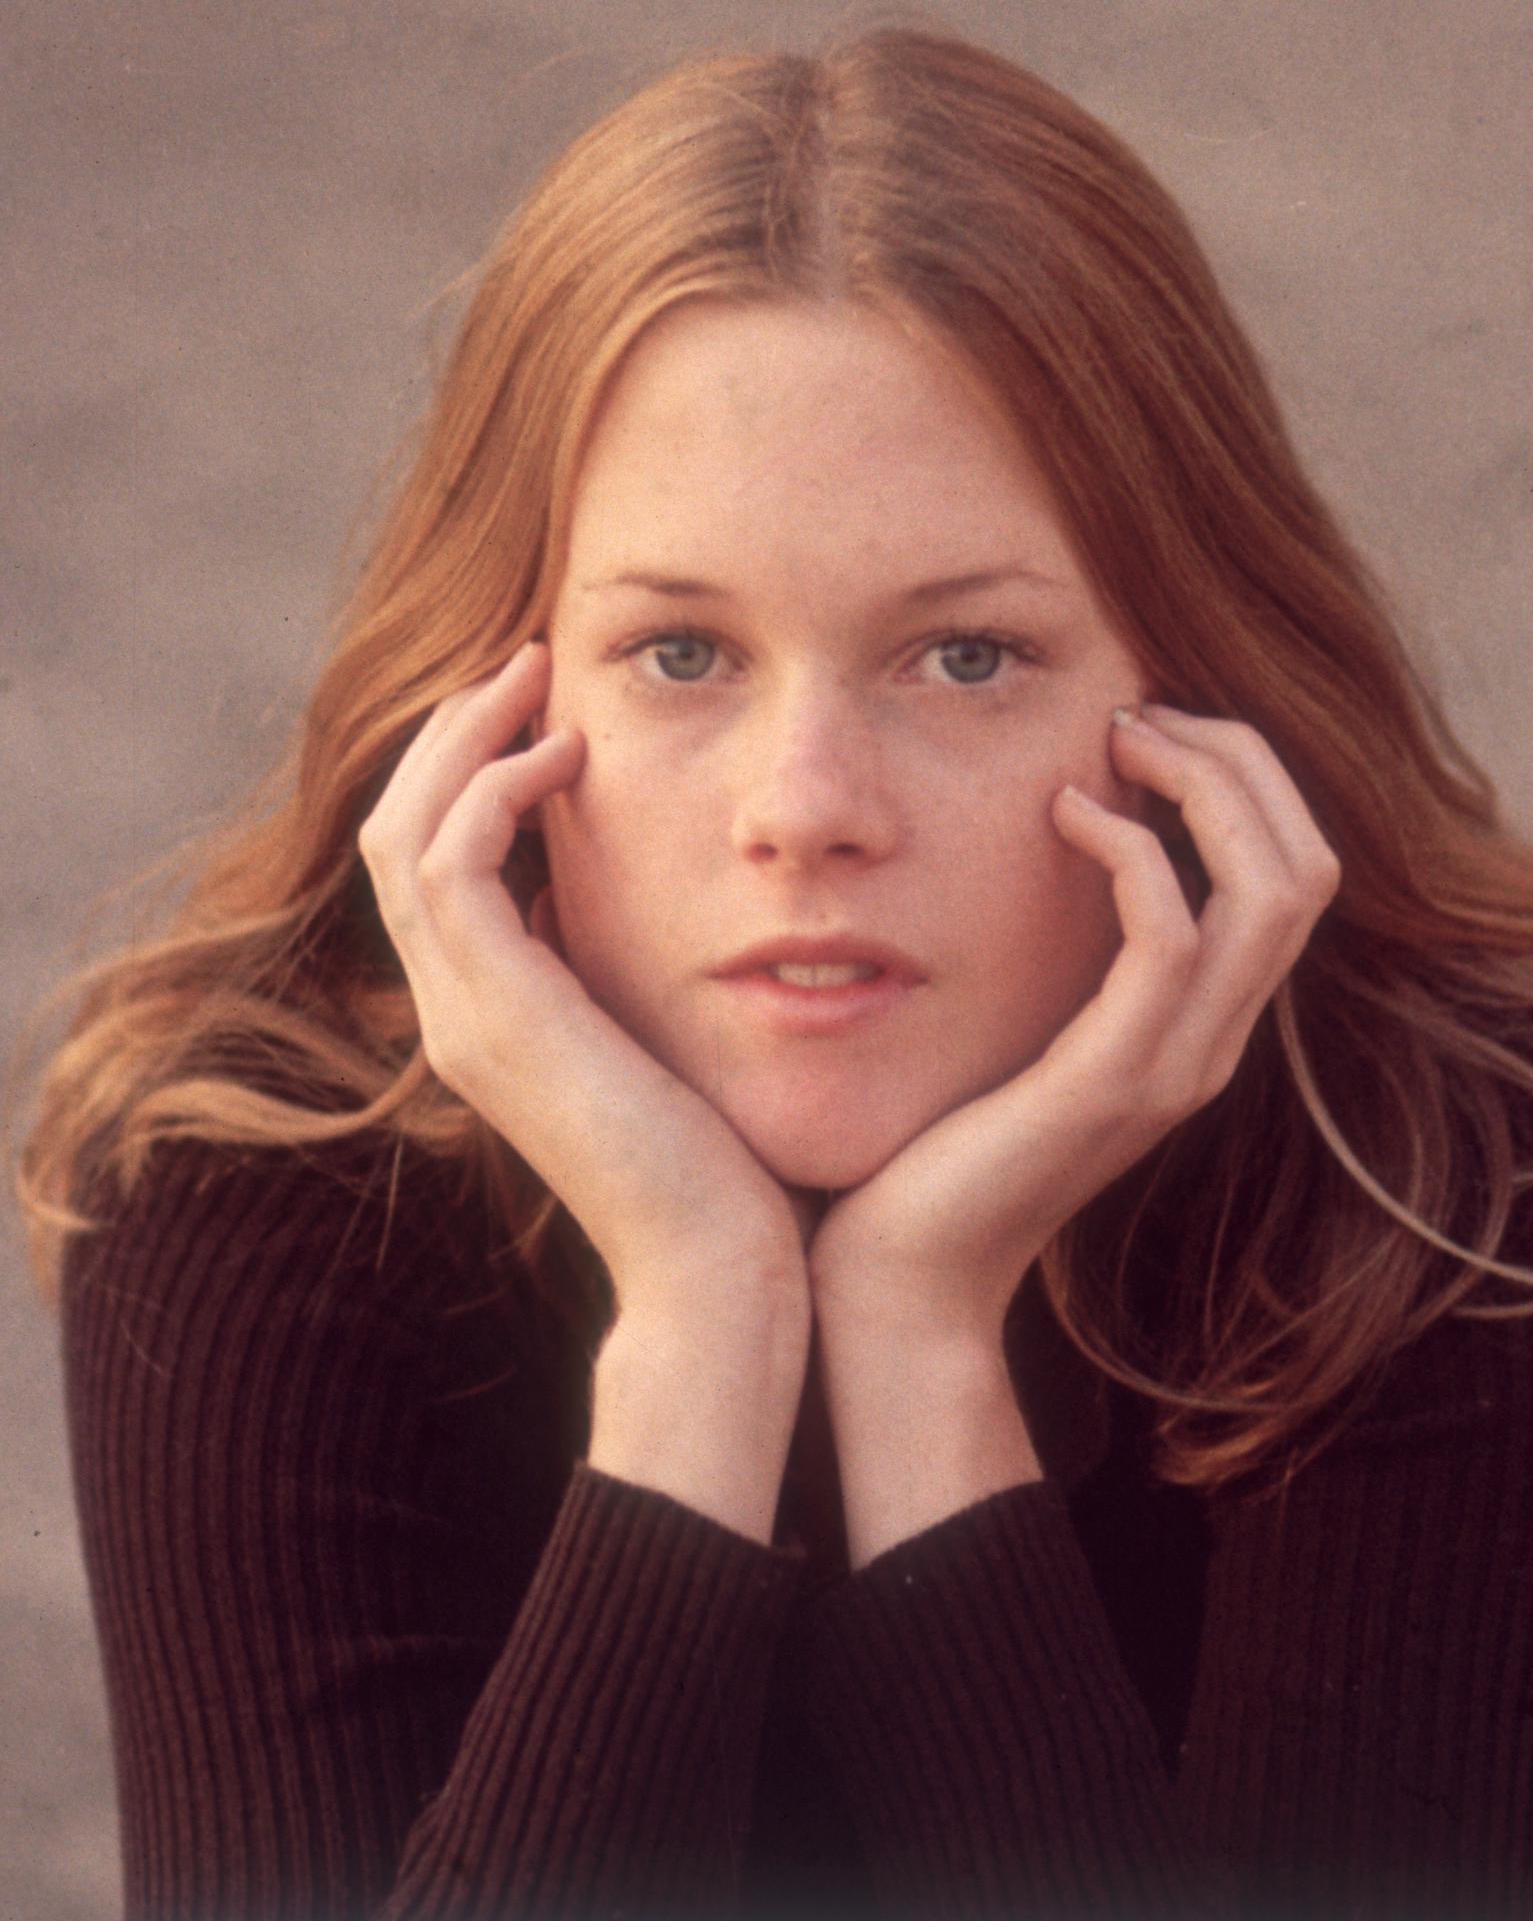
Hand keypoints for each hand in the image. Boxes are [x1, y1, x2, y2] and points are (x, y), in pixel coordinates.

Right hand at [358, 642, 811, 1319]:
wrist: (721, 1273)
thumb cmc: (730, 1166)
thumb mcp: (674, 1039)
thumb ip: (642, 970)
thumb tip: (672, 896)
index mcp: (492, 1016)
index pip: (437, 864)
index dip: (471, 771)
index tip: (545, 706)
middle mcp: (457, 1012)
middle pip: (400, 829)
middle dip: (454, 733)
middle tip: (525, 661)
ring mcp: (464, 1016)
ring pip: (407, 831)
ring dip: (464, 739)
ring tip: (536, 677)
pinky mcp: (495, 1015)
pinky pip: (452, 863)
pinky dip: (493, 790)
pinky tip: (569, 754)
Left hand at [806, 703, 1342, 1343]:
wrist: (904, 1277)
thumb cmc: (937, 1140)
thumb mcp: (1023, 1023)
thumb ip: (1063, 946)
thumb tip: (1054, 823)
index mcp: (1200, 1025)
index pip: (1295, 873)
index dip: (1245, 779)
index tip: (1149, 725)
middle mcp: (1212, 1044)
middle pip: (1307, 865)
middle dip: (1242, 761)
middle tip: (1143, 711)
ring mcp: (1175, 1066)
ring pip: (1271, 891)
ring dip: (1206, 787)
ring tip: (1122, 738)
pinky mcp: (1114, 1080)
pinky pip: (1171, 938)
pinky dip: (1134, 852)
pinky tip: (1065, 814)